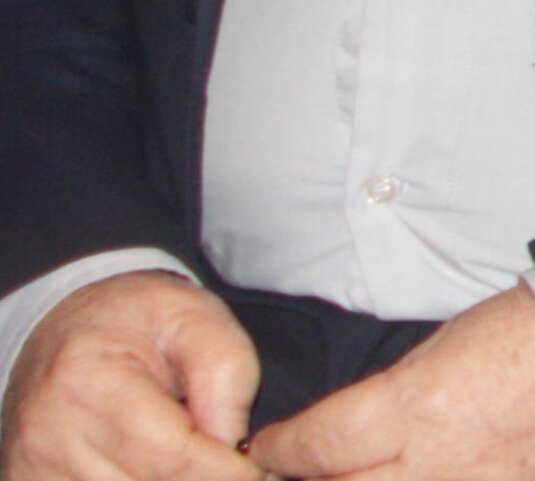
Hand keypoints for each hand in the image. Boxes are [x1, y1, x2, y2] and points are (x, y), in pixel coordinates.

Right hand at [1, 269, 257, 480]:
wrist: (63, 328)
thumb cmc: (134, 319)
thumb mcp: (195, 316)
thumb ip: (227, 370)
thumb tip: (231, 441)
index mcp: (88, 383)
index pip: (172, 457)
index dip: (226, 470)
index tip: (253, 465)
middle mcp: (50, 436)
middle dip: (200, 479)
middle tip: (223, 457)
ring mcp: (35, 469)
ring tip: (185, 452)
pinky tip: (153, 465)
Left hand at [239, 291, 534, 480]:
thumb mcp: (448, 345)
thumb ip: (390, 396)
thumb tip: (345, 432)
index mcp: (417, 407)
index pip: (312, 448)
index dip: (278, 452)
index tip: (268, 451)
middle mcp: (437, 466)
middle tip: (303, 474)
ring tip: (363, 475)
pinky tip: (424, 479)